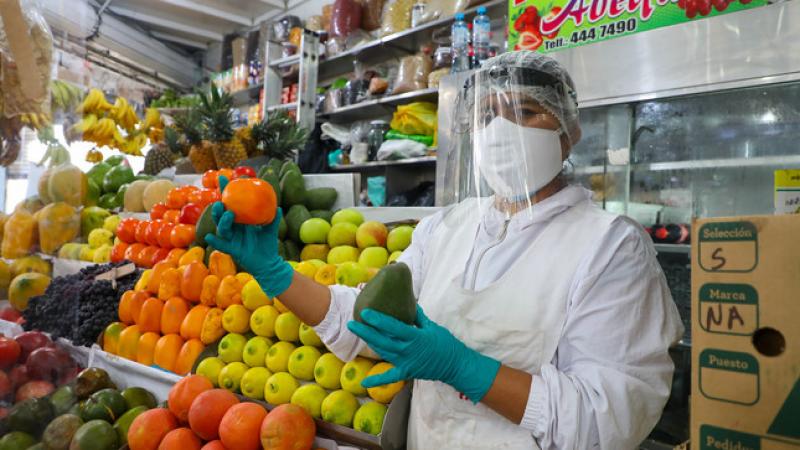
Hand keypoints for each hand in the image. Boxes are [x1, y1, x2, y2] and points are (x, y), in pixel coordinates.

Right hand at [204, 176, 292, 297]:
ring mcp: (232, 239)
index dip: (226, 192)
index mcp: (241, 221)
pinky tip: (209, 236)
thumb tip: (277, 205)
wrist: (269, 263)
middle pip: (221, 215)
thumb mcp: (271, 229)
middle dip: (218, 207)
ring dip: (222, 220)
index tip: (224, 178)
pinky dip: (215, 241)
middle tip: (222, 201)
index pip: (232, 204)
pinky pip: (222, 245)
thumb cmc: (268, 245)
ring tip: (227, 214)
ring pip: (222, 228)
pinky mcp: (232, 250)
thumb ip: (273, 217)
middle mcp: (234, 229)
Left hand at [347, 306, 500, 402]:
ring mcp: (406, 363)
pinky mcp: (407, 372)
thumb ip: (418, 316)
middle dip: (366, 332)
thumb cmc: (445, 343)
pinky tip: (364, 382)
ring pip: (384, 353)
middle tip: (352, 323)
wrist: (455, 364)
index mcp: (415, 337)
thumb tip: (410, 302)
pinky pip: (390, 377)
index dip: (379, 320)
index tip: (366, 312)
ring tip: (358, 333)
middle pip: (383, 341)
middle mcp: (408, 350)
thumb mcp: (432, 326)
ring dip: (370, 344)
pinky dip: (377, 380)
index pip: (393, 327)